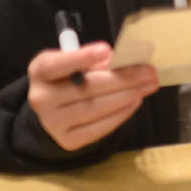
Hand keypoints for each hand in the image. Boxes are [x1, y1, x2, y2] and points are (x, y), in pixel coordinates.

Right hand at [26, 42, 158, 152]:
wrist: (55, 111)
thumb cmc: (72, 79)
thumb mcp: (78, 63)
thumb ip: (98, 60)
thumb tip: (126, 60)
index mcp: (41, 71)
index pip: (56, 64)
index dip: (80, 57)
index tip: (105, 50)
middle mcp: (41, 98)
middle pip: (86, 88)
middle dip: (122, 79)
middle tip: (149, 72)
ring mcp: (52, 122)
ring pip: (95, 108)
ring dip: (127, 96)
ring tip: (148, 85)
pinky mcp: (67, 140)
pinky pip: (98, 128)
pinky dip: (121, 114)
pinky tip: (135, 101)